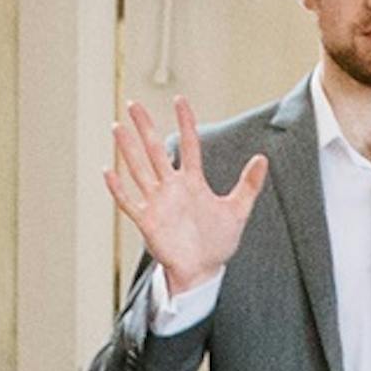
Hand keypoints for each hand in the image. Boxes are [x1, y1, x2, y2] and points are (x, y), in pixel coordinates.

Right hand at [102, 100, 268, 299]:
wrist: (203, 271)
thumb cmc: (218, 242)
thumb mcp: (238, 211)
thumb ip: (249, 185)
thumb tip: (262, 159)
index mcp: (192, 181)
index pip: (189, 145)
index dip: (185, 122)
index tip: (180, 100)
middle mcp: (172, 187)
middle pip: (155, 150)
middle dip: (145, 127)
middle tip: (133, 104)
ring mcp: (157, 202)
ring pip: (139, 169)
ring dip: (128, 149)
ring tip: (118, 127)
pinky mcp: (147, 221)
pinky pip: (129, 202)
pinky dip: (118, 188)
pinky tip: (108, 171)